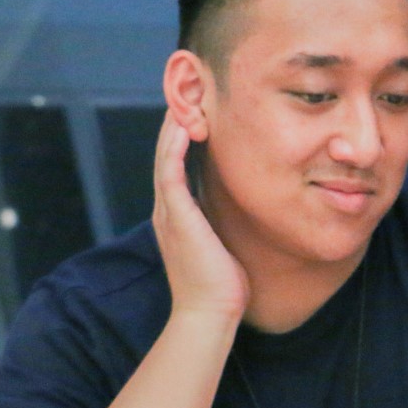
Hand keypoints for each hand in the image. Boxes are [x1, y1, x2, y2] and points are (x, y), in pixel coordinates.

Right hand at [151, 111, 246, 321]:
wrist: (210, 314)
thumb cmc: (223, 287)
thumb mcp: (222, 245)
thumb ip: (222, 225)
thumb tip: (243, 210)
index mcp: (177, 215)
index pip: (175, 164)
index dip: (182, 136)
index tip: (199, 112)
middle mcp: (168, 210)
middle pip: (165, 153)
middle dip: (175, 122)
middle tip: (189, 93)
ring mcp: (168, 212)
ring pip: (163, 156)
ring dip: (173, 126)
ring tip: (185, 98)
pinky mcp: (176, 217)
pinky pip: (169, 172)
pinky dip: (173, 147)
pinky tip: (183, 125)